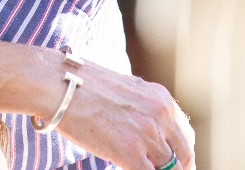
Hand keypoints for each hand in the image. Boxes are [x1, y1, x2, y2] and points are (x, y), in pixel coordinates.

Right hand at [42, 57, 194, 169]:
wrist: (60, 84)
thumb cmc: (83, 86)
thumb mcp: (126, 90)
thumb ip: (143, 108)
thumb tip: (148, 129)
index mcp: (161, 98)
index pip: (185, 135)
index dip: (182, 155)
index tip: (176, 165)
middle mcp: (160, 114)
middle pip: (183, 155)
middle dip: (178, 169)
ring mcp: (147, 133)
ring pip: (168, 168)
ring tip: (140, 168)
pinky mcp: (130, 151)